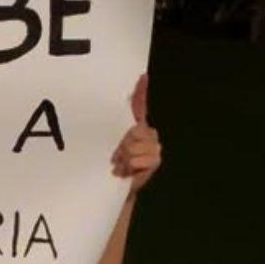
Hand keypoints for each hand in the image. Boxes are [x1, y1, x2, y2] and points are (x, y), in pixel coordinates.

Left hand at [111, 73, 160, 195]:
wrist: (118, 187)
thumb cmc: (112, 165)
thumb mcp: (109, 145)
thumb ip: (113, 130)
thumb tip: (117, 114)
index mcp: (136, 127)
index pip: (140, 104)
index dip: (141, 90)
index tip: (142, 76)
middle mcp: (148, 133)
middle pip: (135, 129)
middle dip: (122, 145)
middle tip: (115, 158)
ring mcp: (154, 146)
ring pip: (135, 144)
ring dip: (124, 157)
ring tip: (120, 166)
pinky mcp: (155, 160)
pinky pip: (140, 157)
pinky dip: (130, 166)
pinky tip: (127, 172)